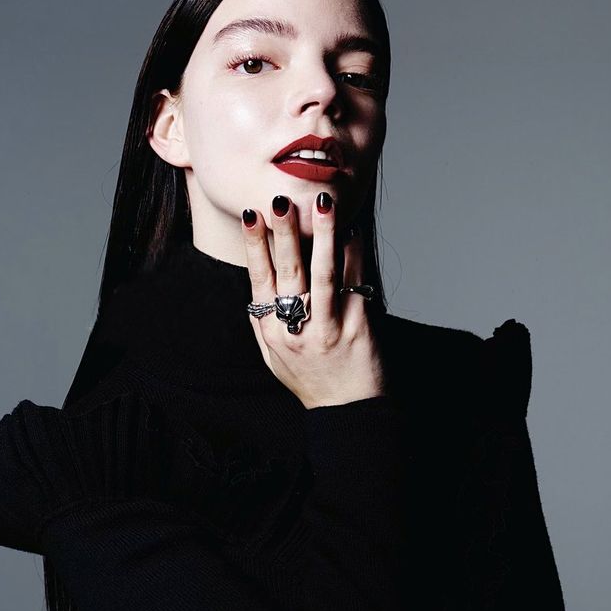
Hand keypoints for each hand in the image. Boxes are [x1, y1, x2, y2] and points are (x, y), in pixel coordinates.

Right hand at [241, 192, 386, 408]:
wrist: (347, 410)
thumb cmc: (308, 380)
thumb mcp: (272, 356)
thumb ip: (264, 321)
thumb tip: (256, 283)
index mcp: (273, 331)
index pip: (260, 278)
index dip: (256, 245)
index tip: (253, 215)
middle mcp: (298, 327)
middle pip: (290, 271)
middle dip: (285, 231)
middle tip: (281, 199)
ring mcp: (329, 327)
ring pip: (324, 273)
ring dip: (322, 235)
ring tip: (322, 204)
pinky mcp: (357, 327)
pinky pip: (355, 284)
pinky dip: (353, 255)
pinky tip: (351, 231)